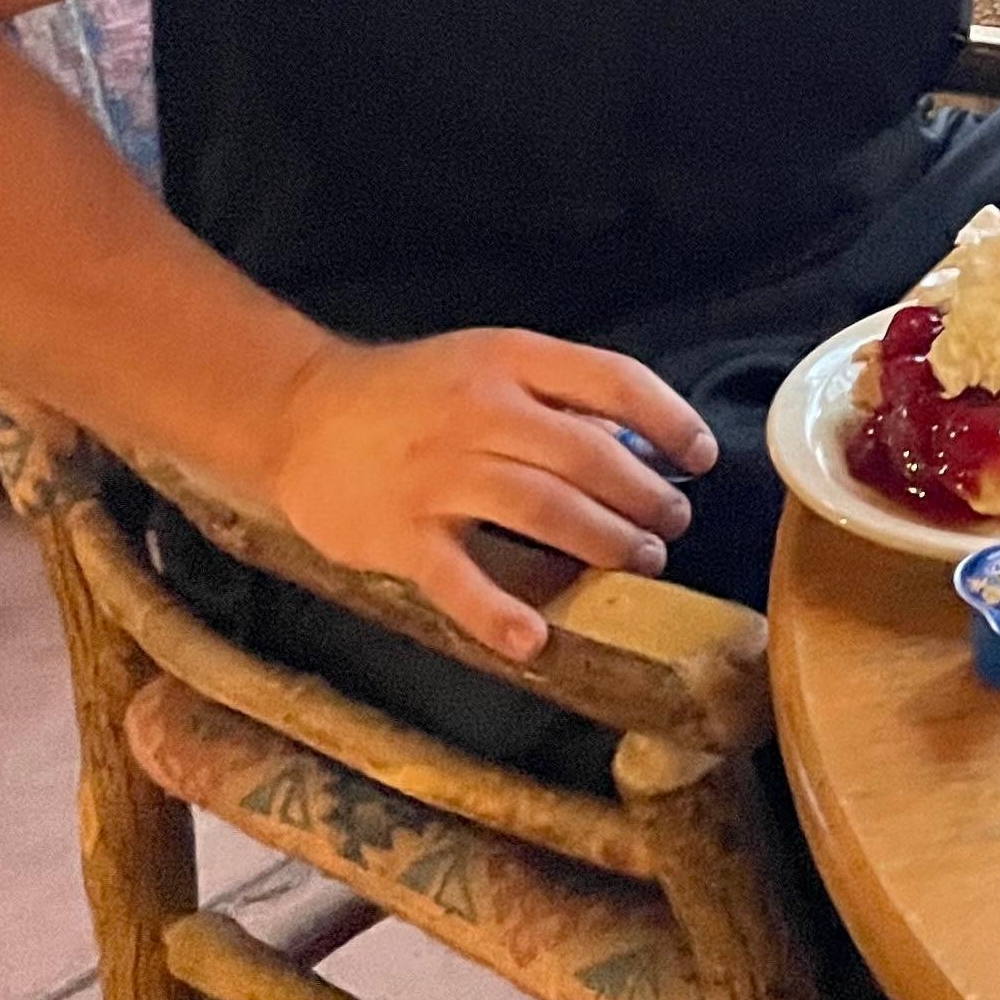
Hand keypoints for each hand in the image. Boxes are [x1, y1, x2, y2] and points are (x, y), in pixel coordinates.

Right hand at [265, 329, 716, 665]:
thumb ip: (555, 397)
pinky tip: (537, 639)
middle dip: (645, 494)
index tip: (701, 456)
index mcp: (509, 360)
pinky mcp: (398, 534)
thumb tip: (640, 442)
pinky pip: (458, 578)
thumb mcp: (486, 364)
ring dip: (604, 541)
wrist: (299, 413)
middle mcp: (480, 411)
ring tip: (640, 560)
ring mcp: (437, 474)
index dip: (669, 419)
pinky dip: (499, 612)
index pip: (612, 380)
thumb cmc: (412, 393)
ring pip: (544, 510)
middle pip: (588, 454)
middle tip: (672, 524)